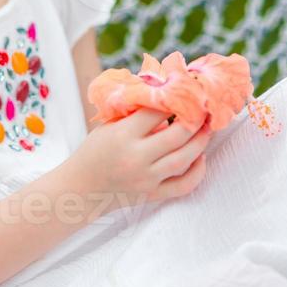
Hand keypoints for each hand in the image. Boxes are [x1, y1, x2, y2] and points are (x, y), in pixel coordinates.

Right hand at [72, 107, 210, 211]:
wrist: (79, 187)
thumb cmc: (94, 150)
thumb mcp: (108, 125)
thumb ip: (135, 112)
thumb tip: (164, 94)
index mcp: (123, 135)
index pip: (158, 112)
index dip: (174, 100)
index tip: (186, 92)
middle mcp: (136, 157)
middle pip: (177, 135)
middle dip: (196, 120)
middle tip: (205, 109)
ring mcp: (146, 178)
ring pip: (184, 159)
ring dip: (201, 142)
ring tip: (207, 129)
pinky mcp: (151, 195)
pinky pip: (183, 186)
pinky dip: (197, 172)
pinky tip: (201, 158)